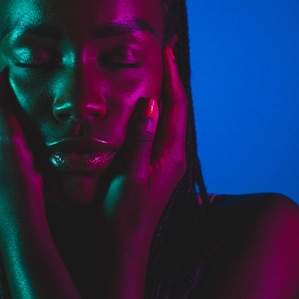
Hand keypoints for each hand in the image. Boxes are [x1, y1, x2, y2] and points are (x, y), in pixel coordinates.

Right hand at [100, 44, 187, 241]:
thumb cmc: (121, 216)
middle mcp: (173, 157)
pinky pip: (160, 130)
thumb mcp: (129, 176)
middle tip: (165, 52)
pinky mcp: (155, 169)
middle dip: (171, 79)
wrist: (121, 248)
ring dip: (164, 93)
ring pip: (169, 119)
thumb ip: (140, 139)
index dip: (172, 76)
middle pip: (177, 109)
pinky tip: (145, 106)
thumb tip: (152, 103)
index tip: (166, 50)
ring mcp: (165, 163)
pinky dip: (155, 111)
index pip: (176, 106)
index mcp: (170, 155)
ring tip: (157, 69)